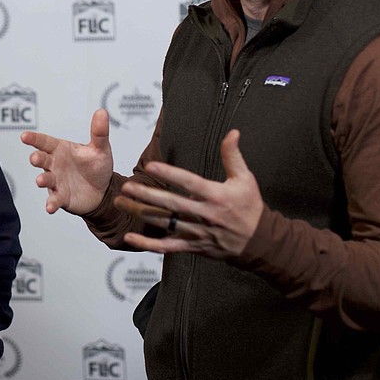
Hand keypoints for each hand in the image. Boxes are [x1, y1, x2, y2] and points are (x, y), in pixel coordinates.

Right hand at [21, 109, 113, 215]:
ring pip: (46, 179)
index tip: (24, 136)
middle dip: (37, 158)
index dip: (34, 138)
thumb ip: (99, 132)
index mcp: (61, 149)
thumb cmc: (97, 166)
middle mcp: (55, 164)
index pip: (45, 142)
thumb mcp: (100, 149)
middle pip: (42, 159)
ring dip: (42, 179)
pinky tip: (50, 207)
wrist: (104, 191)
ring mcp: (56, 181)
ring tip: (41, 180)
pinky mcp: (61, 197)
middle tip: (34, 158)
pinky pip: (54, 199)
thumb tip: (102, 111)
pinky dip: (51, 203)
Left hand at [115, 129, 263, 258]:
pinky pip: (167, 247)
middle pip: (171, 204)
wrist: (258, 242)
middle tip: (126, 186)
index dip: (170, 174)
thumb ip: (233, 156)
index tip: (151, 166)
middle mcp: (205, 215)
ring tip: (121, 203)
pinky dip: (148, 244)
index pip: (189, 183)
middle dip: (147, 195)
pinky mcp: (193, 246)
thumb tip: (232, 132)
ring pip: (165, 223)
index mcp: (216, 196)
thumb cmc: (250, 207)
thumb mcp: (245, 179)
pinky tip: (130, 237)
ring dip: (141, 213)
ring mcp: (197, 232)